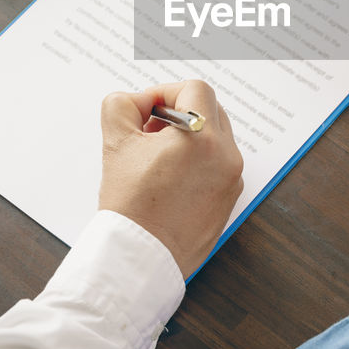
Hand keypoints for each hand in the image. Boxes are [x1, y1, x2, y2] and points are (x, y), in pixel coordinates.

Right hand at [97, 80, 244, 275]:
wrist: (141, 258)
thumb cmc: (131, 205)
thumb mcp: (116, 142)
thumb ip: (122, 106)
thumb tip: (137, 101)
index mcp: (204, 138)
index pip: (195, 89)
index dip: (165, 92)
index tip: (146, 110)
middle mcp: (227, 157)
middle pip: (210, 110)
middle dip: (178, 113)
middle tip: (148, 133)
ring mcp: (232, 181)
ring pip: (215, 139)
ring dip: (188, 138)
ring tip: (156, 159)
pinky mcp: (229, 201)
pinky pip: (218, 166)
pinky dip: (197, 163)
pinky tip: (169, 180)